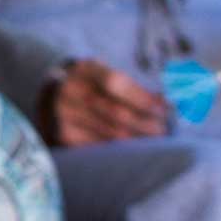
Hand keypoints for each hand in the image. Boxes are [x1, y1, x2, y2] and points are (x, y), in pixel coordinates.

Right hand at [41, 58, 169, 145]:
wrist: (55, 95)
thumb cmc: (94, 86)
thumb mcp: (108, 76)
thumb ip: (135, 88)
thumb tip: (166, 104)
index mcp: (84, 70)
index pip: (115, 82)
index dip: (142, 98)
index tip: (163, 109)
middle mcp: (70, 90)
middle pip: (117, 113)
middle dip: (146, 124)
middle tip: (163, 131)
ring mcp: (65, 114)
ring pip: (113, 134)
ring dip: (139, 140)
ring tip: (153, 141)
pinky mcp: (65, 136)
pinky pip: (101, 147)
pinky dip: (121, 150)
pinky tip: (132, 148)